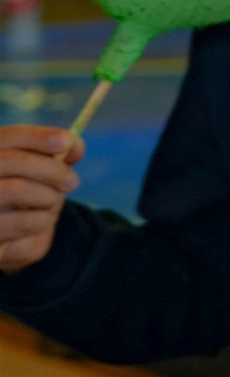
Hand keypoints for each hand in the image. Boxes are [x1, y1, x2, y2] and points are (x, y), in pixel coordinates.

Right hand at [0, 126, 81, 274]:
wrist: (9, 241)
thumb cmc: (24, 201)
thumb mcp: (38, 177)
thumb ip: (53, 157)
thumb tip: (74, 145)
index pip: (9, 136)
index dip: (39, 136)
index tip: (66, 141)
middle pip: (15, 160)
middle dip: (52, 169)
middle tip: (72, 182)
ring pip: (17, 189)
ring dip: (48, 197)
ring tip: (53, 204)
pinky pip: (22, 221)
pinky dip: (42, 220)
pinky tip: (41, 222)